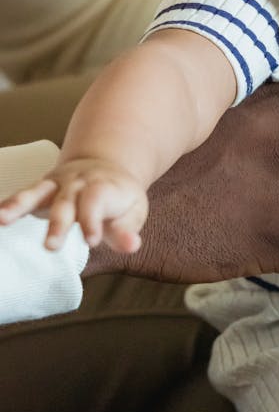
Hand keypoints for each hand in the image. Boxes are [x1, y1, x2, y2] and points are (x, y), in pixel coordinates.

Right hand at [0, 157, 147, 252]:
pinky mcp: (42, 189)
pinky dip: (8, 204)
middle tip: (50, 246)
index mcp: (104, 187)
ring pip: (38, 192)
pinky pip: (24, 195)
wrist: (105, 165)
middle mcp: (78, 183)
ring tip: (3, 219)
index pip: (97, 201)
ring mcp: (57, 184)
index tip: (91, 240)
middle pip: (66, 202)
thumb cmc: (119, 197)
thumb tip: (133, 245)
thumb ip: (127, 231)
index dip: (93, 220)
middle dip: (58, 223)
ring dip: (20, 205)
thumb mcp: (132, 211)